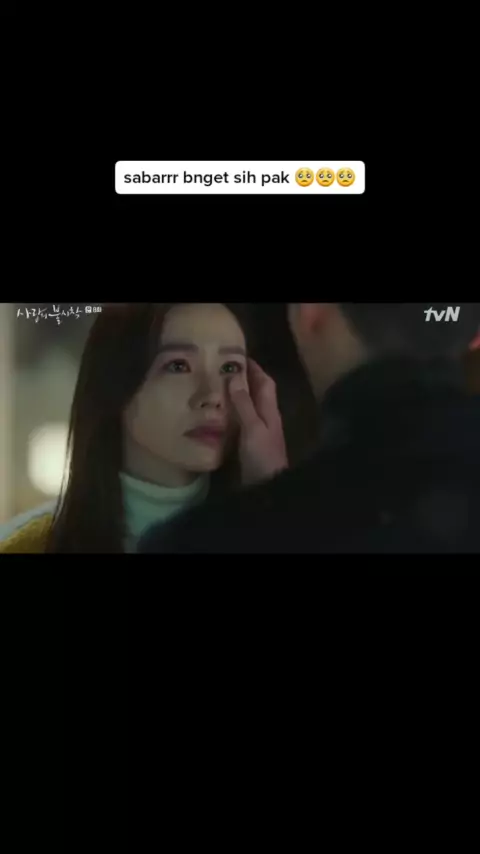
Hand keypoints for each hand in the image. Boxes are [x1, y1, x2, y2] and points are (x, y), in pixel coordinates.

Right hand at [228, 359, 288, 485]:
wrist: (268, 485)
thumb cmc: (263, 454)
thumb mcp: (253, 427)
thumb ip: (244, 404)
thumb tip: (235, 378)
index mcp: (269, 410)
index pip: (265, 382)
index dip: (254, 368)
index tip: (237, 356)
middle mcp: (266, 417)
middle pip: (257, 392)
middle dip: (243, 379)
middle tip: (221, 370)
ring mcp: (259, 431)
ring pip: (249, 406)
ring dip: (236, 395)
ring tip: (216, 387)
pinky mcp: (250, 443)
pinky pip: (241, 421)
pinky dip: (231, 413)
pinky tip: (217, 414)